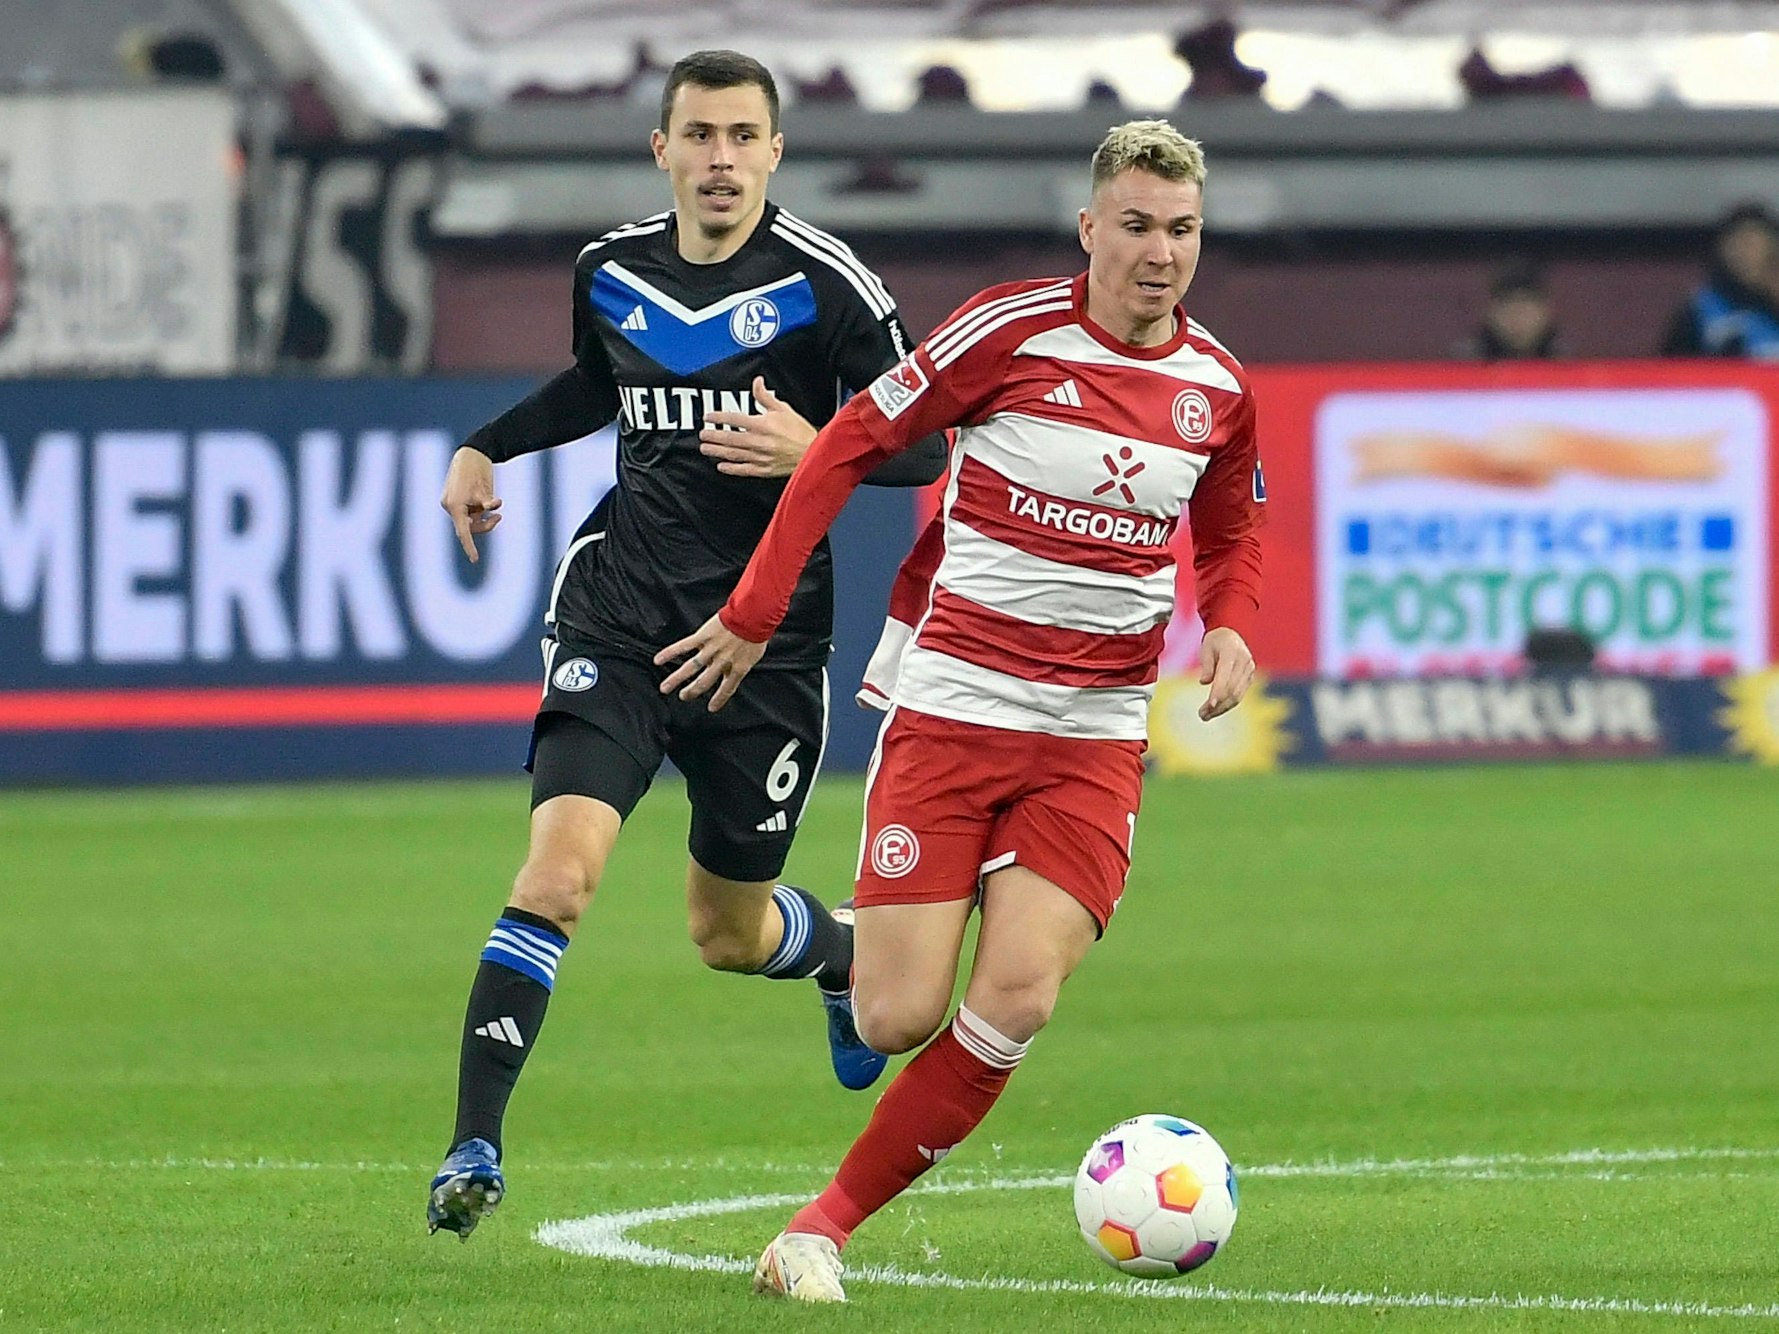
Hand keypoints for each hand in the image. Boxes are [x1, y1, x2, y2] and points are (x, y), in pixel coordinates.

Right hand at [440, 446, 501, 561]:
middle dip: (485, 525)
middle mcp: (452, 507)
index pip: (463, 531)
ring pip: (471, 521)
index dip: (469, 546)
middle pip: (469, 528)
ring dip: (485, 519)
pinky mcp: (461, 501)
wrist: (472, 454)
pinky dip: (483, 510)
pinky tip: (494, 502)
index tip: (475, 560)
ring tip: (497, 508)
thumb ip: (487, 503)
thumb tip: (492, 508)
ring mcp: (456, 504)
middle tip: (498, 517)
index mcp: (454, 506)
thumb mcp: (484, 489)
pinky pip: (472, 513)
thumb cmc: (476, 470)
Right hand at [654, 614, 767, 711]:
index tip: (711, 708)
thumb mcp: (755, 654)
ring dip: (676, 679)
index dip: (719, 699)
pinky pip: (683, 647)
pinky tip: (658, 660)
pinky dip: (669, 653)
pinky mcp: (702, 637)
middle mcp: (722, 663)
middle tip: (684, 697)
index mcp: (738, 668)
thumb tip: (739, 666)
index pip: (727, 689)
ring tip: (665, 688)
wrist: (753, 616)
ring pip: (690, 668)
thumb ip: (744, 663)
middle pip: (704, 682)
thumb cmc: (758, 631)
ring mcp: (710, 650)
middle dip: (692, 691)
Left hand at [699, 376, 815, 477]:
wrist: (815, 453)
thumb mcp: (784, 409)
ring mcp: (760, 457)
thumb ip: (765, 397)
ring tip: (705, 449)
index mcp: (763, 424)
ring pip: (733, 454)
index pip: (735, 419)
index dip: (719, 418)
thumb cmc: (800, 432)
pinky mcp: (764, 470)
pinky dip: (731, 469)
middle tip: (702, 435)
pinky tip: (721, 466)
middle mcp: (759, 441)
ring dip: (717, 451)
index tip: (708, 417)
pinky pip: (744, 469)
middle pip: (730, 438)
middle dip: (713, 436)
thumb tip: (757, 382)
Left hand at [1197, 627, 1255, 720]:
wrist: (1230, 635)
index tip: (1209, 705)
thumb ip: (1207, 665)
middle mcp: (1245, 661)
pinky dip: (1227, 704)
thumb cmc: (1215, 641)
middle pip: (1232, 689)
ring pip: (1237, 695)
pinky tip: (1215, 710)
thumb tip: (1204, 682)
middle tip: (1202, 715)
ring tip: (1205, 716)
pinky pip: (1239, 694)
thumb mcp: (1206, 648)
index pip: (1226, 676)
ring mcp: (1249, 670)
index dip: (1218, 692)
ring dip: (1221, 708)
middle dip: (1217, 705)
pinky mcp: (1249, 678)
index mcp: (1232, 652)